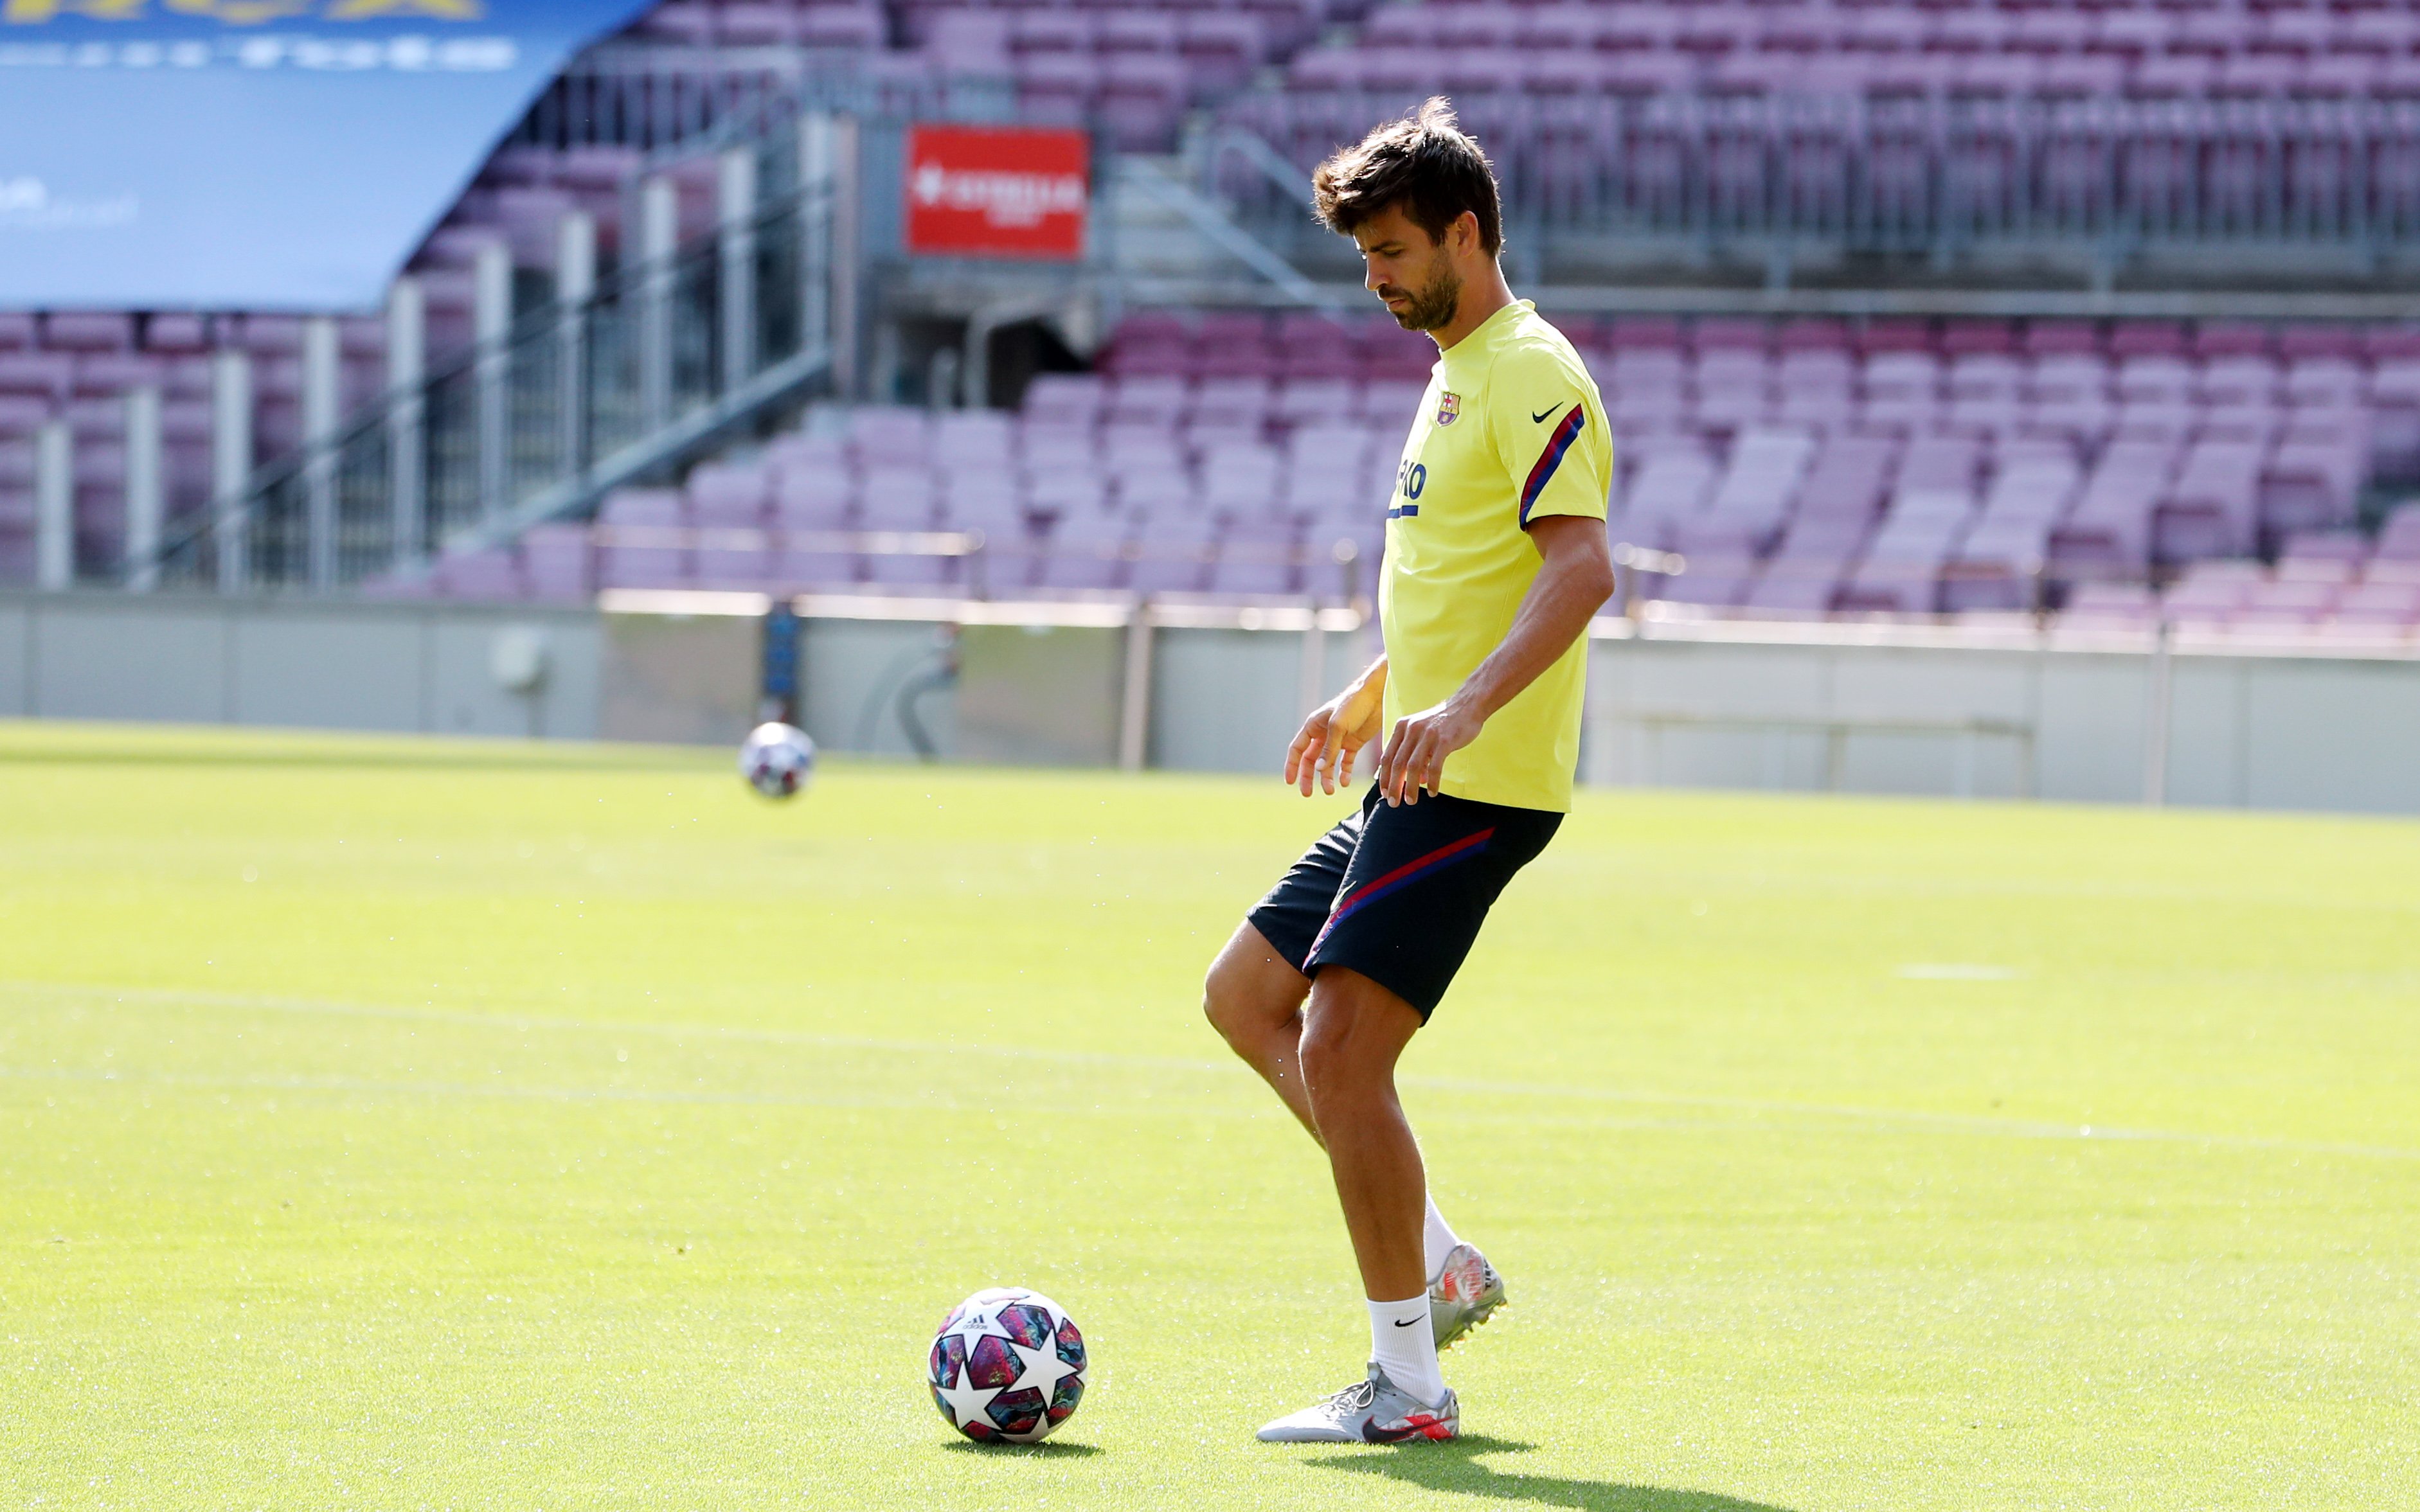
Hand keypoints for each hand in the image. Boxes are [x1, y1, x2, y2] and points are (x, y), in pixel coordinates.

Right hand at [1284, 675, 1383, 794]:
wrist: (1377, 696)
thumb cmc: (1353, 705)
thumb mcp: (1338, 726)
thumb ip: (1329, 749)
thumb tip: (1318, 769)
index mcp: (1313, 727)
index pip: (1297, 749)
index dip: (1292, 765)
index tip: (1290, 782)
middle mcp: (1323, 734)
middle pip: (1310, 760)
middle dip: (1308, 777)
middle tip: (1307, 793)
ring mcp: (1338, 740)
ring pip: (1327, 763)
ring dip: (1326, 777)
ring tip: (1330, 791)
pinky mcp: (1353, 743)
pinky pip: (1345, 762)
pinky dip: (1344, 773)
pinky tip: (1344, 782)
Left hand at [1374, 696, 1484, 805]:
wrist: (1467, 705)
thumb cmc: (1444, 722)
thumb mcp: (1422, 732)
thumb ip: (1414, 753)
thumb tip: (1415, 780)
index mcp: (1402, 727)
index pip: (1387, 757)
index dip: (1384, 777)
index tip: (1385, 793)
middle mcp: (1411, 730)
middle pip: (1397, 764)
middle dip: (1394, 786)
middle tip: (1394, 803)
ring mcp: (1428, 735)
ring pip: (1413, 767)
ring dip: (1410, 787)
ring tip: (1411, 801)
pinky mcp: (1444, 741)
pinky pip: (1434, 767)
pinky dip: (1432, 782)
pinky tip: (1432, 792)